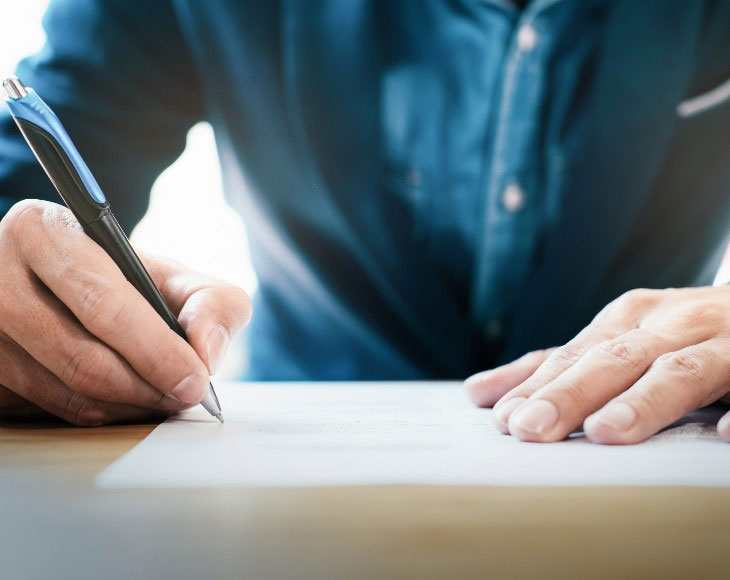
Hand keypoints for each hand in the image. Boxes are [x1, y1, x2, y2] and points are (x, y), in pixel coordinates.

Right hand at [0, 200, 250, 425]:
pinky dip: (100, 414)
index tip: (194, 379)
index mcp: (43, 231)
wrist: (56, 287)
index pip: (103, 302)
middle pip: (82, 356)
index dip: (156, 349)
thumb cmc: (120, 280)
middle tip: (185, 396)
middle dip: (148, 386)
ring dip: (128, 407)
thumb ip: (210, 302)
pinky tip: (129, 403)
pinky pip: (50, 409)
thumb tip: (206, 353)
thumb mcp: (170, 273)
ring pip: (66, 391)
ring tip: (164, 399)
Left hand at [464, 286, 729, 443]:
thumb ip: (560, 368)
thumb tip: (482, 395)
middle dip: (570, 394)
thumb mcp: (619, 340)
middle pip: (614, 361)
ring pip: (678, 371)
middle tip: (530, 428)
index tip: (500, 418)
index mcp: (628, 319)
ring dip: (642, 401)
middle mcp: (669, 324)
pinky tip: (724, 436)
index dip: (536, 386)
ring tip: (605, 432)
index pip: (573, 356)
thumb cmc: (681, 332)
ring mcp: (722, 342)